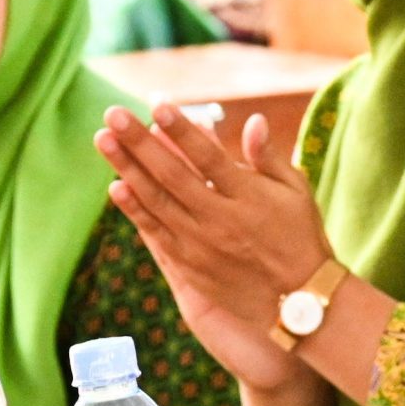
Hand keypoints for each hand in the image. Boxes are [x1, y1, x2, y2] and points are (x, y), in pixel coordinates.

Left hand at [96, 105, 331, 376]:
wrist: (300, 301)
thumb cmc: (302, 237)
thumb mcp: (296, 192)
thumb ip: (268, 157)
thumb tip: (252, 119)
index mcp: (250, 197)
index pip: (208, 156)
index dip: (182, 129)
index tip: (158, 104)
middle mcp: (222, 220)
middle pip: (172, 175)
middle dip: (139, 142)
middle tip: (111, 113)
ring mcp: (202, 245)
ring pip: (156, 201)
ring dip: (126, 168)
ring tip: (102, 140)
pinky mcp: (190, 267)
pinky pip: (156, 233)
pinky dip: (135, 210)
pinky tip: (115, 187)